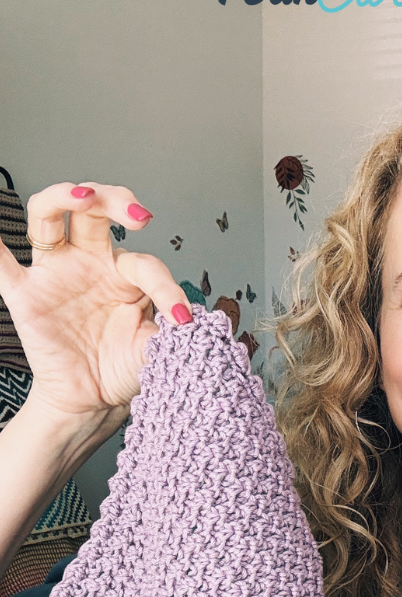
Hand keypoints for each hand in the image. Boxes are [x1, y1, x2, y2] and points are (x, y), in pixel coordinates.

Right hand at [0, 181, 191, 425]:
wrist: (93, 400)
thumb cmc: (124, 368)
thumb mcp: (155, 349)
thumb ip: (170, 331)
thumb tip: (188, 320)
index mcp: (125, 273)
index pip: (146, 264)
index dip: (166, 287)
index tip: (180, 317)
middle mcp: (90, 262)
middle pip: (96, 212)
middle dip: (117, 201)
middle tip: (139, 216)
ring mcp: (56, 272)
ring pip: (49, 216)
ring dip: (64, 197)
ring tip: (84, 196)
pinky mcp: (26, 294)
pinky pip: (3, 266)